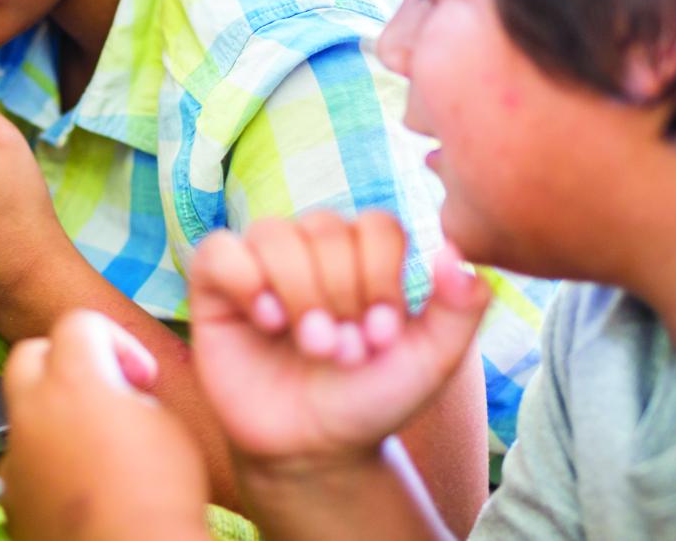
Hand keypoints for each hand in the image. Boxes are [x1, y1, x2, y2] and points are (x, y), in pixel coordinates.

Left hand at [1, 311, 208, 540]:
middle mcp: (34, 410)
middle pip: (31, 355)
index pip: (78, 324)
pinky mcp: (11, 495)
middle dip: (66, 363)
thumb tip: (123, 396)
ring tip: (97, 444)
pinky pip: (24, 460)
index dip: (116, 341)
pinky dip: (47, 461)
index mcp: (74, 381)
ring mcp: (15, 455)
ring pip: (25, 411)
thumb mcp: (168, 426)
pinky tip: (82, 483)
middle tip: (104, 390)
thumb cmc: (160, 499)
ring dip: (55, 415)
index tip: (138, 374)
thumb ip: (134, 394)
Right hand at [189, 213, 488, 469]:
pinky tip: (266, 323)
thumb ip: (460, 310)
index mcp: (363, 253)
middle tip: (344, 352)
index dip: (381, 278)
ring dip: (300, 295)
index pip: (376, 226)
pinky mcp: (215, 285)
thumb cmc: (370, 399)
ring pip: (276, 235)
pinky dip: (246, 282)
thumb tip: (456, 252)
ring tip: (311, 345)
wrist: (315, 450)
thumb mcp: (431, 362)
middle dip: (341, 298)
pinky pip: (220, 251)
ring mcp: (261, 262)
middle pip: (327, 230)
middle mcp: (311, 246)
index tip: (382, 337)